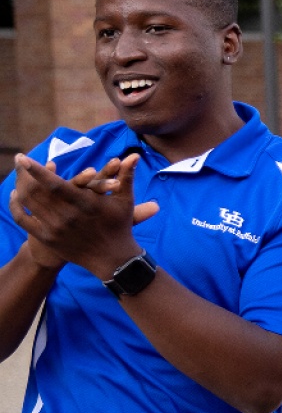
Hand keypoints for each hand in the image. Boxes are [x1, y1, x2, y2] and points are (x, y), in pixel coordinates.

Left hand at [10, 153, 159, 278]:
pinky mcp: (48, 238)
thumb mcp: (125, 200)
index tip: (23, 158)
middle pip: (35, 192)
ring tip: (18, 175)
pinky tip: (15, 196)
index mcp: (85, 203)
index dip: (36, 171)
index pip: (54, 184)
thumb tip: (134, 155)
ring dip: (19, 187)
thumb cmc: (120, 225)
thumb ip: (126, 176)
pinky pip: (23, 220)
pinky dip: (16, 206)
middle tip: (18, 161)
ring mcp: (55, 228)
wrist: (112, 258)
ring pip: (28, 204)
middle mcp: (66, 216)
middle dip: (23, 174)